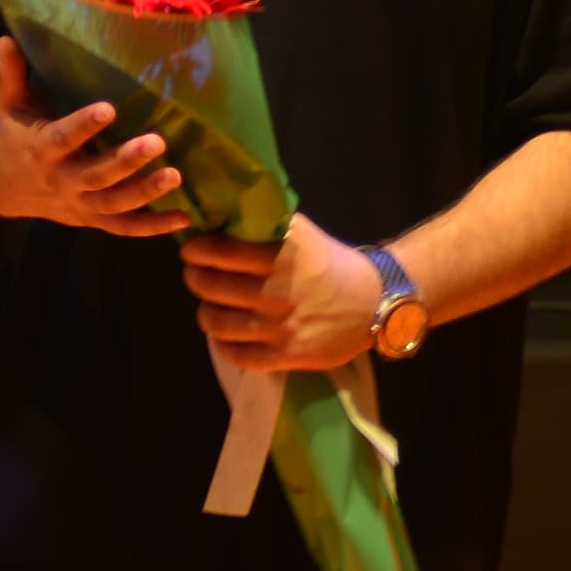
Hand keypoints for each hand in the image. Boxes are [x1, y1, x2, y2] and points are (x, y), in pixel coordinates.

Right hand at [0, 42, 187, 235]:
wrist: (2, 187)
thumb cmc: (16, 136)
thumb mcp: (9, 105)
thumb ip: (11, 74)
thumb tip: (6, 38)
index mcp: (41, 150)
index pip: (63, 139)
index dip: (84, 126)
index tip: (109, 108)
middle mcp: (61, 180)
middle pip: (96, 175)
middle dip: (126, 161)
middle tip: (157, 142)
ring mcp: (78, 203)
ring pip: (114, 204)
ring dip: (145, 192)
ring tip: (175, 175)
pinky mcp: (92, 218)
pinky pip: (123, 228)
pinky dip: (152, 227)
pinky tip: (183, 219)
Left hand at [180, 214, 386, 371]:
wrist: (377, 302)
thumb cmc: (331, 264)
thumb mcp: (302, 235)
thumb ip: (264, 225)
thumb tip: (218, 215)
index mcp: (283, 256)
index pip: (218, 252)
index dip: (196, 250)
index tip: (193, 250)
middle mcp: (279, 292)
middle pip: (209, 286)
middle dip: (195, 278)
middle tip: (196, 274)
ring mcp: (282, 327)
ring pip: (215, 322)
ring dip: (206, 311)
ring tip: (211, 304)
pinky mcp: (287, 355)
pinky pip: (236, 355)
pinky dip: (222, 344)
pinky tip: (226, 333)